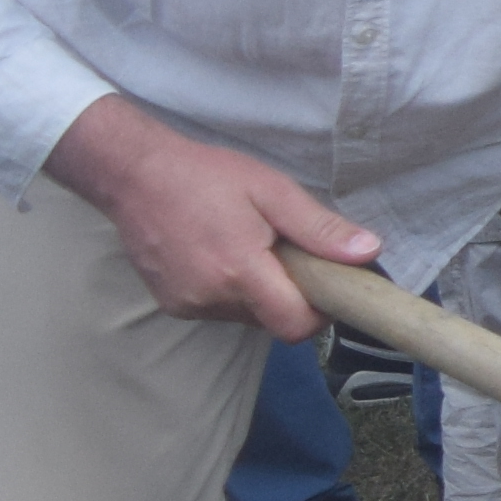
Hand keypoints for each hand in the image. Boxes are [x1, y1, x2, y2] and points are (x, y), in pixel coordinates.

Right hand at [42, 101, 380, 328]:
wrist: (132, 174)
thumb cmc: (205, 176)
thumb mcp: (272, 192)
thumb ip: (319, 228)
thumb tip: (368, 253)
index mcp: (239, 272)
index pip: (294, 326)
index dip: (318, 313)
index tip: (325, 284)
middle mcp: (210, 298)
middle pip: (272, 321)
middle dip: (290, 296)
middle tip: (284, 253)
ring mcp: (186, 304)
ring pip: (246, 316)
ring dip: (259, 293)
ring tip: (248, 248)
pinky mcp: (170, 304)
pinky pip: (218, 309)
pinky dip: (230, 291)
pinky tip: (220, 255)